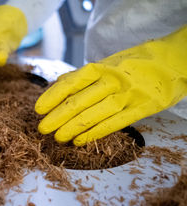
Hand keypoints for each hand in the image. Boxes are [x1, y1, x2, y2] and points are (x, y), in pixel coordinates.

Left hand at [35, 25, 186, 145]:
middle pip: (78, 101)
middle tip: (43, 129)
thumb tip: (58, 86)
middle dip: (57, 117)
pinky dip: (94, 133)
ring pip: (94, 114)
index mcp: (102, 67)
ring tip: (58, 138)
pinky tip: (79, 141)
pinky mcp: (142, 108)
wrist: (175, 60)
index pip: (71, 83)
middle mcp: (112, 80)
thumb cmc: (135, 63)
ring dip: (72, 128)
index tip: (38, 109)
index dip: (52, 97)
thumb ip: (84, 76)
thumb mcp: (109, 63)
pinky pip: (114, 124)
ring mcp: (127, 95)